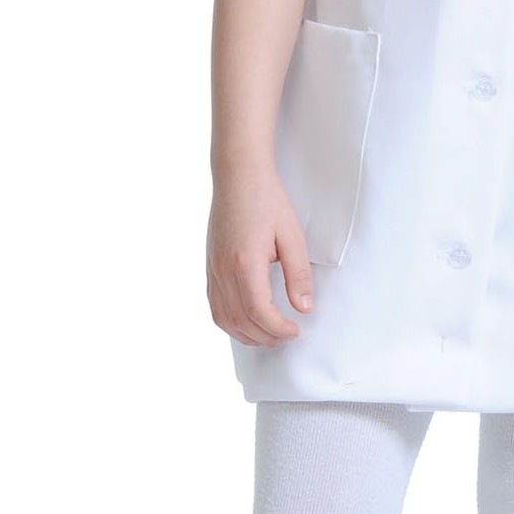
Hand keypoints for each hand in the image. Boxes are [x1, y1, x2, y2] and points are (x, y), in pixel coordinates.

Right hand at [206, 168, 314, 347]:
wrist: (238, 177)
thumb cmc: (267, 201)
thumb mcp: (292, 236)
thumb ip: (298, 275)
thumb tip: (304, 307)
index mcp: (244, 263)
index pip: (258, 311)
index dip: (278, 329)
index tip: (296, 330)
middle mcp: (223, 271)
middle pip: (240, 321)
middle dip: (265, 336)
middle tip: (287, 335)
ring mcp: (212, 270)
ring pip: (223, 319)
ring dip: (246, 334)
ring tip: (269, 334)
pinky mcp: (209, 267)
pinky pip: (214, 306)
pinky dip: (230, 322)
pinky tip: (247, 322)